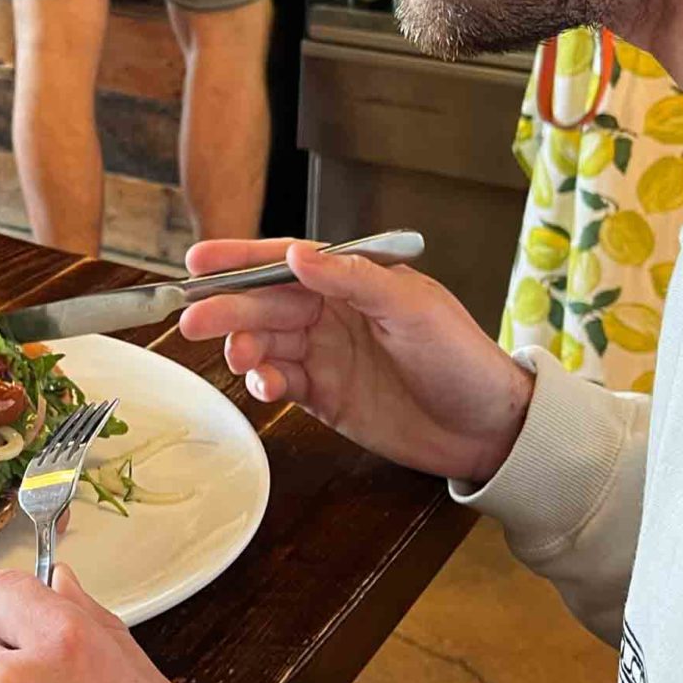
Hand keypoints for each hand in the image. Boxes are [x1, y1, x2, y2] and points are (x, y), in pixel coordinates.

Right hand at [179, 239, 532, 482]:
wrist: (489, 430)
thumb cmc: (461, 357)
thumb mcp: (413, 308)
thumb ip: (352, 279)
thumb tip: (298, 253)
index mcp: (352, 280)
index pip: (286, 261)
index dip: (239, 260)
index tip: (198, 261)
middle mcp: (332, 312)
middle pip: (265, 303)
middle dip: (227, 308)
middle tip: (193, 320)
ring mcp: (324, 354)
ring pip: (265, 342)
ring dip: (244, 347)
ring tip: (242, 359)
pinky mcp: (323, 395)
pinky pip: (279, 380)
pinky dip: (264, 381)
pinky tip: (265, 386)